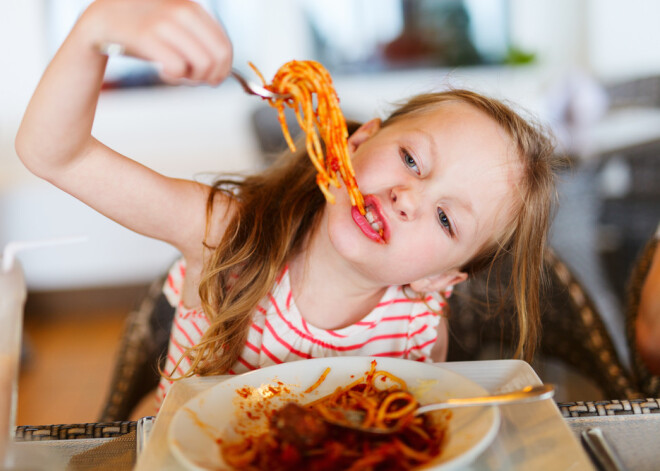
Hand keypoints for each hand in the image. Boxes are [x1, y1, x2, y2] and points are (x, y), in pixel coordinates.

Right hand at [81, 0, 232, 84]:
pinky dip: (175, 77)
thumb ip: (199, 40)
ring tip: (178, 75)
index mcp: (192, 7)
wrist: (103, 19)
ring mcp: (164, 23)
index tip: (214, 79)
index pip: (224, 45)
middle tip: (195, 80)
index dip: (223, 69)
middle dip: (211, 76)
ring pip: (202, 64)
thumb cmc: (144, 28)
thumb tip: (223, 70)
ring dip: (193, 78)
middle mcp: (182, 11)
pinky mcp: (147, 36)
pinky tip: (165, 73)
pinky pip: (178, 68)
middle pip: (217, 57)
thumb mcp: (176, 25)